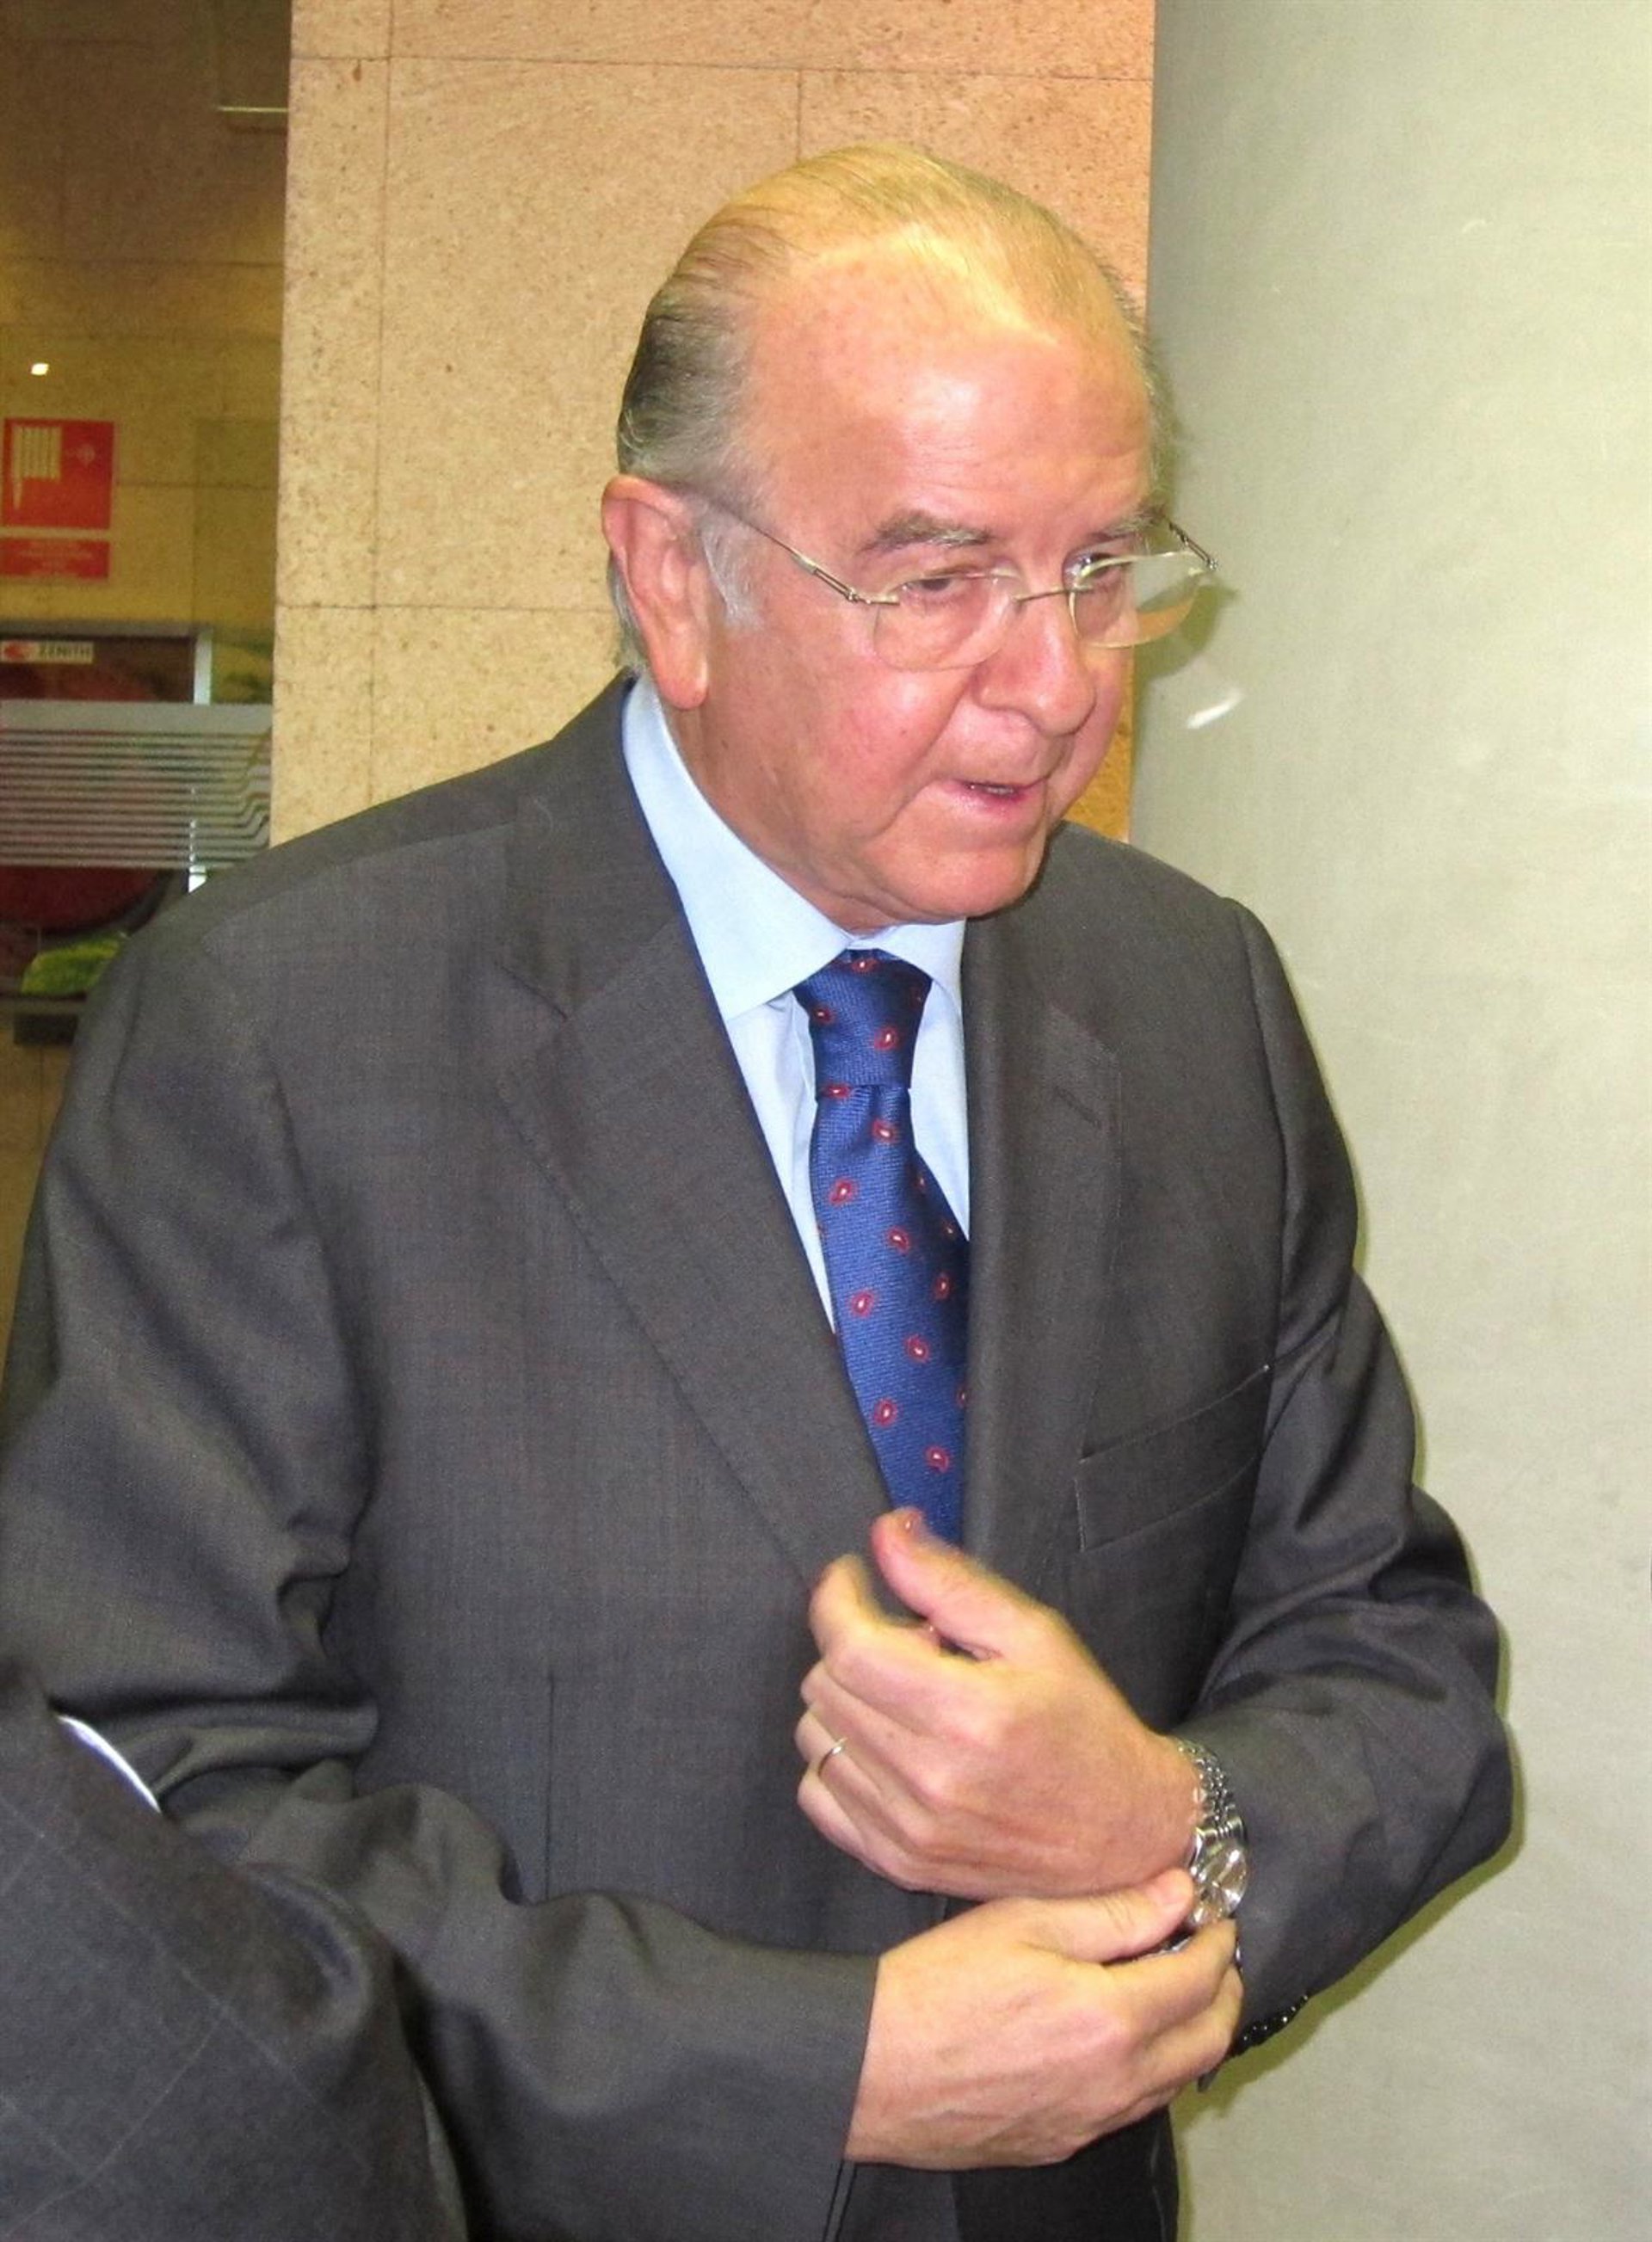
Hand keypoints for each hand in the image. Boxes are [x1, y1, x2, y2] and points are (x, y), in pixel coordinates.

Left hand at [797, 1510, 1192, 1898]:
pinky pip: (817, 1793)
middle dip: (855, 1644)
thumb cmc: (1085, 1725)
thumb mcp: (1034, 1634)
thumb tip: (887, 1534)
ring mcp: (907, 1829)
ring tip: (910, 1699)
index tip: (851, 1578)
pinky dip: (840, 1758)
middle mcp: (929, 1779)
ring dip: (848, 1700)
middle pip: (825, 1685)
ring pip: (815, 1735)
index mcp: (967, 1715)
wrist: (1123, 1834)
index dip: (837, 1598)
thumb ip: (950, 1581)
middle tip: (913, 1644)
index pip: (849, 1647)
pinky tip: (891, 1745)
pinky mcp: (895, 1862)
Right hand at [847, 1872, 1240, 2165]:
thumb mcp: (1023, 1923)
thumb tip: (1177, 1894)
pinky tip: (1124, 2038)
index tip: (1215, 1917)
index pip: (1201, 1980)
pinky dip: (1152, 2070)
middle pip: (1207, 2042)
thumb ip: (1112, 1912)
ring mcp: (1091, 2121)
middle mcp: (1115, 2082)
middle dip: (1224, 1993)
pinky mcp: (1062, 2142)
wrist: (873, 2070)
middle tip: (1213, 1955)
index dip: (1218, 1942)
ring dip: (1192, 2035)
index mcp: (1111, 2019)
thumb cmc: (937, 1988)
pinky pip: (1133, 2108)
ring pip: (1176, 2082)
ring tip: (1175, 1992)